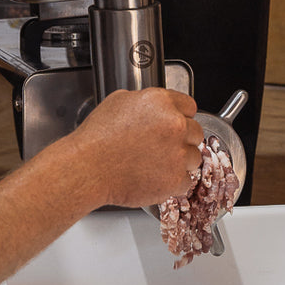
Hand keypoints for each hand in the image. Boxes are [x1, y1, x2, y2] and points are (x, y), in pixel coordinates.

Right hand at [72, 88, 202, 206]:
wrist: (88, 168)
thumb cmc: (98, 136)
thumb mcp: (119, 101)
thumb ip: (145, 101)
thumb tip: (153, 107)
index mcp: (161, 102)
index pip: (190, 106)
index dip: (181, 116)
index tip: (176, 124)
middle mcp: (174, 125)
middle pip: (196, 132)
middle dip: (182, 139)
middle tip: (163, 146)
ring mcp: (177, 153)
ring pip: (194, 158)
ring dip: (180, 161)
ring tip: (157, 164)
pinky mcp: (175, 179)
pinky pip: (185, 181)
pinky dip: (173, 182)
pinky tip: (155, 178)